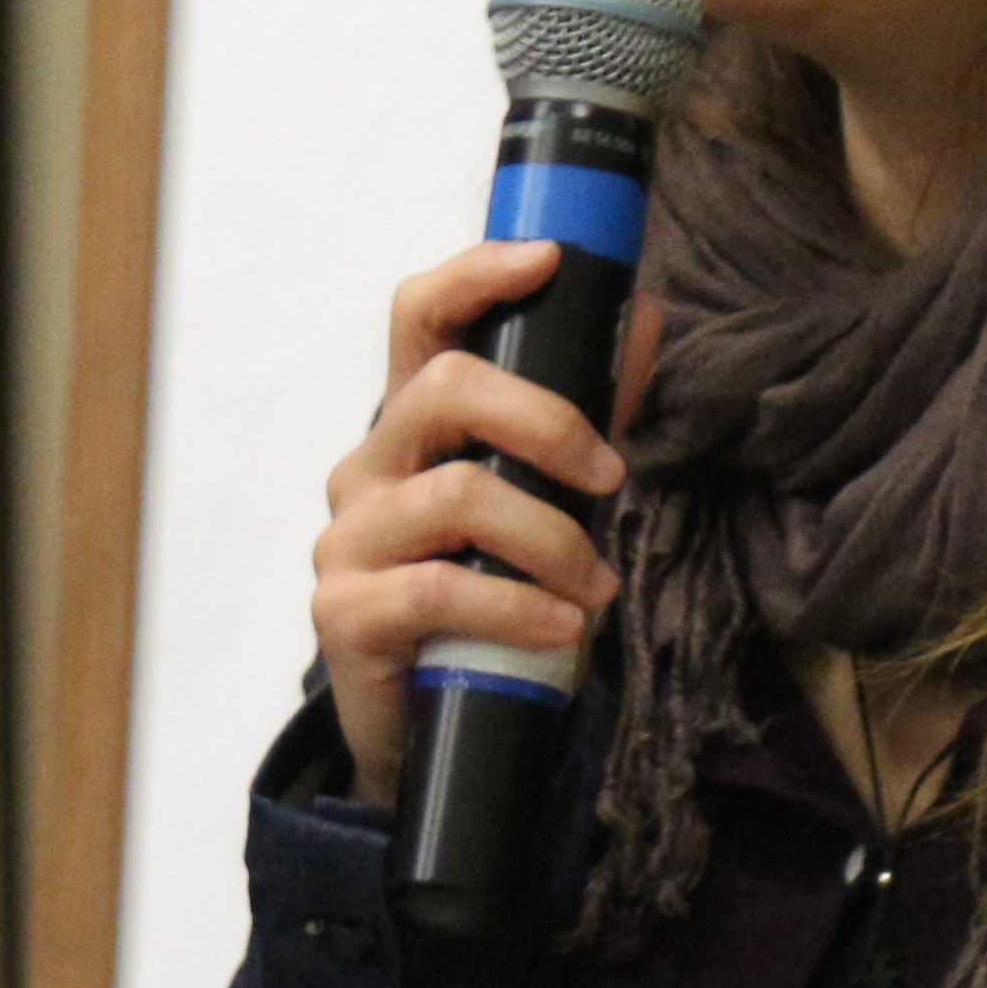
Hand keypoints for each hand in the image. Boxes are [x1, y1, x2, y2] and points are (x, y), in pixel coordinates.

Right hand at [310, 242, 646, 806]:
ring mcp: (347, 538)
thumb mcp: (548, 498)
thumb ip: (588, 409)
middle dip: (548, 423)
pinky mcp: (343, 613)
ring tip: (595, 590)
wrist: (434, 727)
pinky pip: (439, 589)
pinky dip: (518, 608)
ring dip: (551, 540)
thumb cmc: (492, 597)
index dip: (474, 274)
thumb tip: (644, 309)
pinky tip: (562, 630)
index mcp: (413, 424)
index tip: (549, 259)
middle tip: (612, 477)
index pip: (417, 315)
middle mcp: (368, 466)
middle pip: (444, 389)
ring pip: (457, 496)